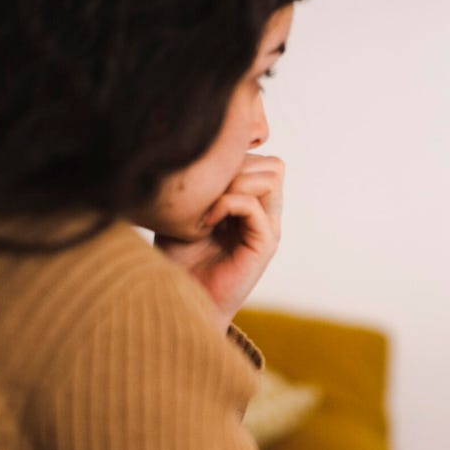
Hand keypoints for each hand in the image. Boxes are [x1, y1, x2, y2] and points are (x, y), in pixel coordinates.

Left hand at [155, 154, 283, 330]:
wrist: (180, 300)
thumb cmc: (177, 259)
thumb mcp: (182, 211)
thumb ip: (198, 184)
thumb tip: (191, 149)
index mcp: (250, 204)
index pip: (261, 160)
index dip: (236, 158)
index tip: (202, 177)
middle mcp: (265, 214)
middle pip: (272, 165)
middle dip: (238, 166)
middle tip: (207, 188)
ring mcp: (267, 228)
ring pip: (272, 177)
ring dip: (236, 181)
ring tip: (208, 203)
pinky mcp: (265, 245)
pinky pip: (254, 206)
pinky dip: (227, 204)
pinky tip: (205, 221)